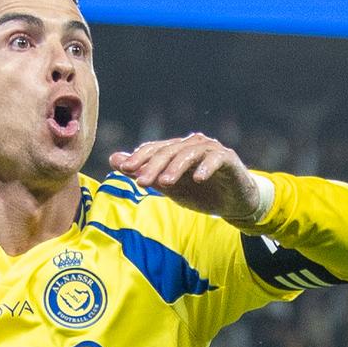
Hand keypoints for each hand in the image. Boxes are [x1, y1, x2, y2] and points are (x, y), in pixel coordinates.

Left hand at [109, 133, 259, 218]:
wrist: (233, 202)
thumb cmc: (199, 192)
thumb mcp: (167, 185)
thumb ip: (143, 172)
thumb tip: (114, 159)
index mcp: (175, 149)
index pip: (153, 149)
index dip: (139, 158)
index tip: (124, 169)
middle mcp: (191, 144)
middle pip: (168, 151)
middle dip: (153, 166)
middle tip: (142, 182)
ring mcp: (211, 150)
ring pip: (189, 154)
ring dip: (176, 168)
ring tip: (165, 183)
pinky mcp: (228, 159)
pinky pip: (216, 160)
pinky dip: (206, 168)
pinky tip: (198, 179)